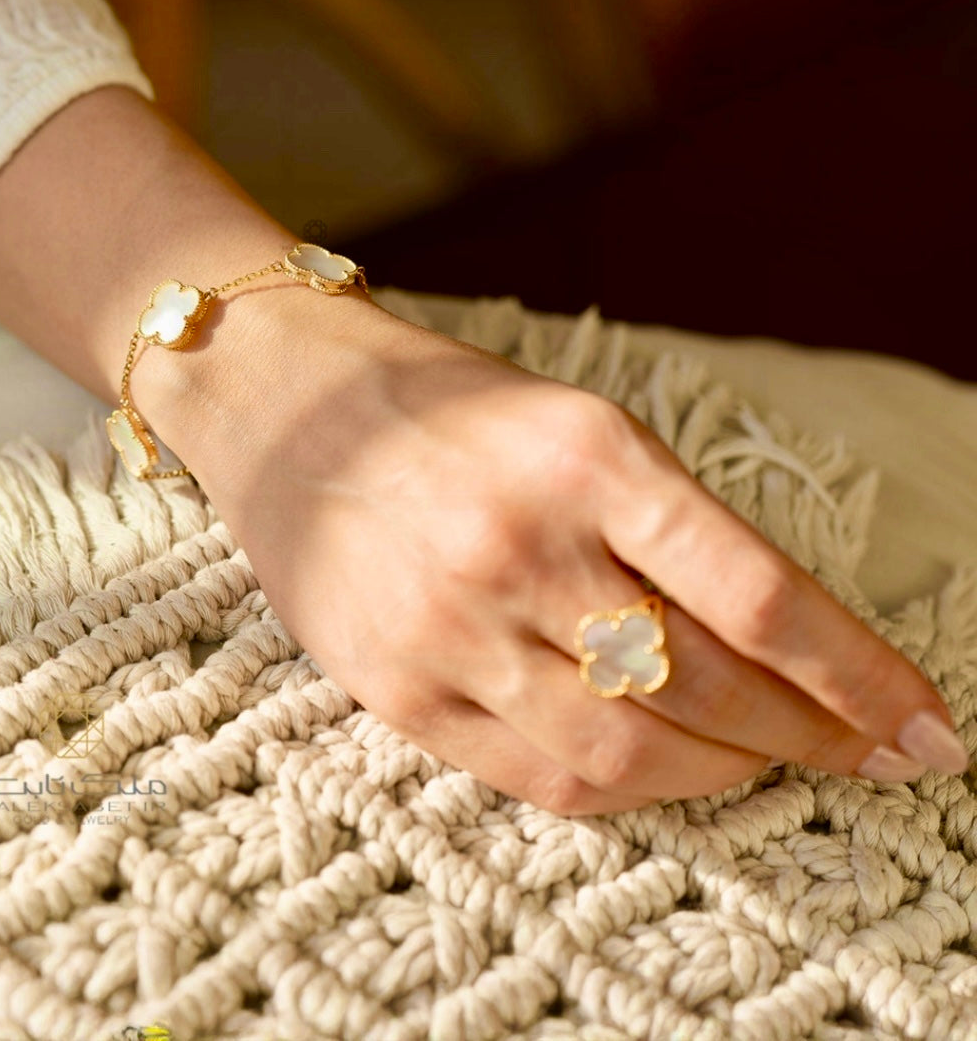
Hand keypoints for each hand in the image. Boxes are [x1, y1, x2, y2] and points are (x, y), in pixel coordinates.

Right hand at [147, 287, 962, 815]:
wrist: (284, 405)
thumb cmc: (446, 406)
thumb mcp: (575, 424)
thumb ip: (667, 527)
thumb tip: (781, 644)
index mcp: (585, 453)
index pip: (756, 592)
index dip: (858, 675)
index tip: (925, 727)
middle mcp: (520, 542)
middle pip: (709, 687)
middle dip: (811, 736)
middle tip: (860, 751)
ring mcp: (451, 625)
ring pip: (632, 753)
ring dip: (726, 774)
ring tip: (763, 763)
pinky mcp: (396, 687)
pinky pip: (541, 780)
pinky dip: (627, 790)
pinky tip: (662, 771)